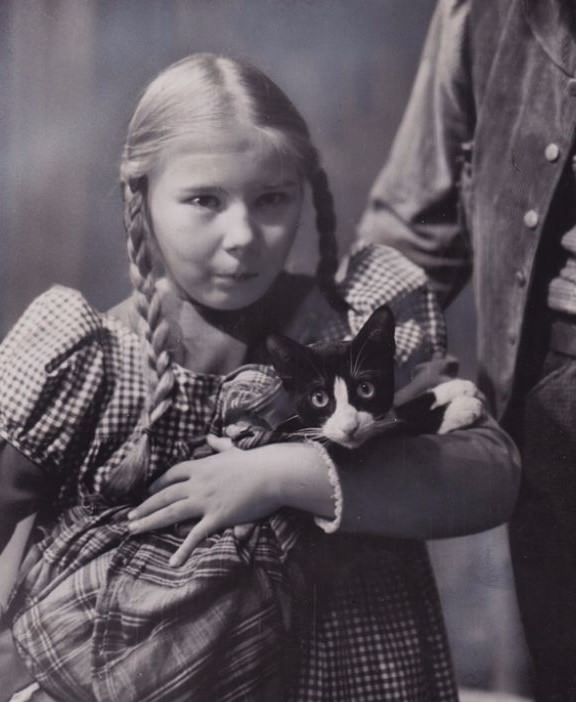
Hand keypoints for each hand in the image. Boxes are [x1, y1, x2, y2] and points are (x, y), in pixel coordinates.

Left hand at [127, 435, 282, 565]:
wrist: (271, 474)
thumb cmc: (254, 462)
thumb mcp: (233, 450)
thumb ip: (219, 445)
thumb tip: (211, 437)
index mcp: (201, 467)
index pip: (173, 475)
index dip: (158, 484)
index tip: (148, 491)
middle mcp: (198, 484)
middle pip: (165, 495)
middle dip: (145, 506)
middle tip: (129, 518)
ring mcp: (206, 501)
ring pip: (171, 512)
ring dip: (150, 522)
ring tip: (134, 530)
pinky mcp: (217, 517)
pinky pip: (196, 535)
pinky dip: (184, 550)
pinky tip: (173, 562)